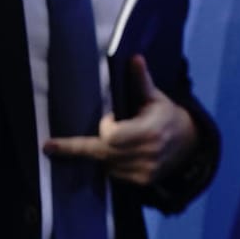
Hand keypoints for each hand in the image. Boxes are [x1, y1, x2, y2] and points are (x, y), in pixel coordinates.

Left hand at [45, 55, 198, 185]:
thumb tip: (134, 58)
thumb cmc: (167, 116)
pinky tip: (119, 154)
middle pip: (102, 152)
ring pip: (106, 163)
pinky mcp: (142, 180)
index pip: (112, 135)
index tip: (110, 118)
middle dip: (76, 148)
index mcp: (150, 131)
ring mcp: (145, 170)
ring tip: (112, 142)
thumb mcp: (156, 98)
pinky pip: (114, 174)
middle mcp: (147, 153)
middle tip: (49, 146)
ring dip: (100, 153)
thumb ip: (142, 81)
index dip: (106, 127)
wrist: (190, 144)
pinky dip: (110, 164)